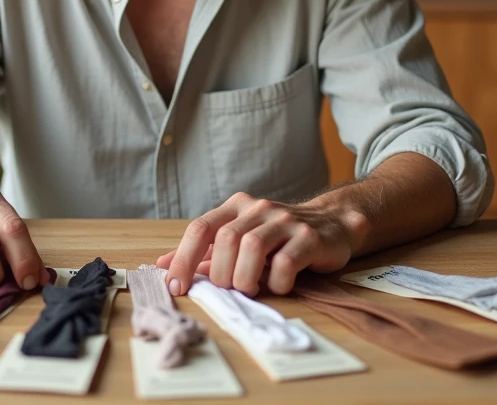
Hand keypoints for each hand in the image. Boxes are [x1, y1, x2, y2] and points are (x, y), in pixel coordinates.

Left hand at [157, 191, 368, 296]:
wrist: (332, 223)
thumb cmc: (279, 238)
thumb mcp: (241, 238)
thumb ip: (206, 252)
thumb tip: (164, 264)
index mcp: (236, 207)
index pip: (201, 228)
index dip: (184, 258)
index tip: (176, 287)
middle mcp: (258, 208)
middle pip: (226, 239)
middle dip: (221, 273)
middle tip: (229, 289)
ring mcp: (285, 220)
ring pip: (252, 246)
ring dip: (245, 277)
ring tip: (251, 288)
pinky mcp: (309, 237)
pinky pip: (285, 261)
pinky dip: (276, 281)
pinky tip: (279, 285)